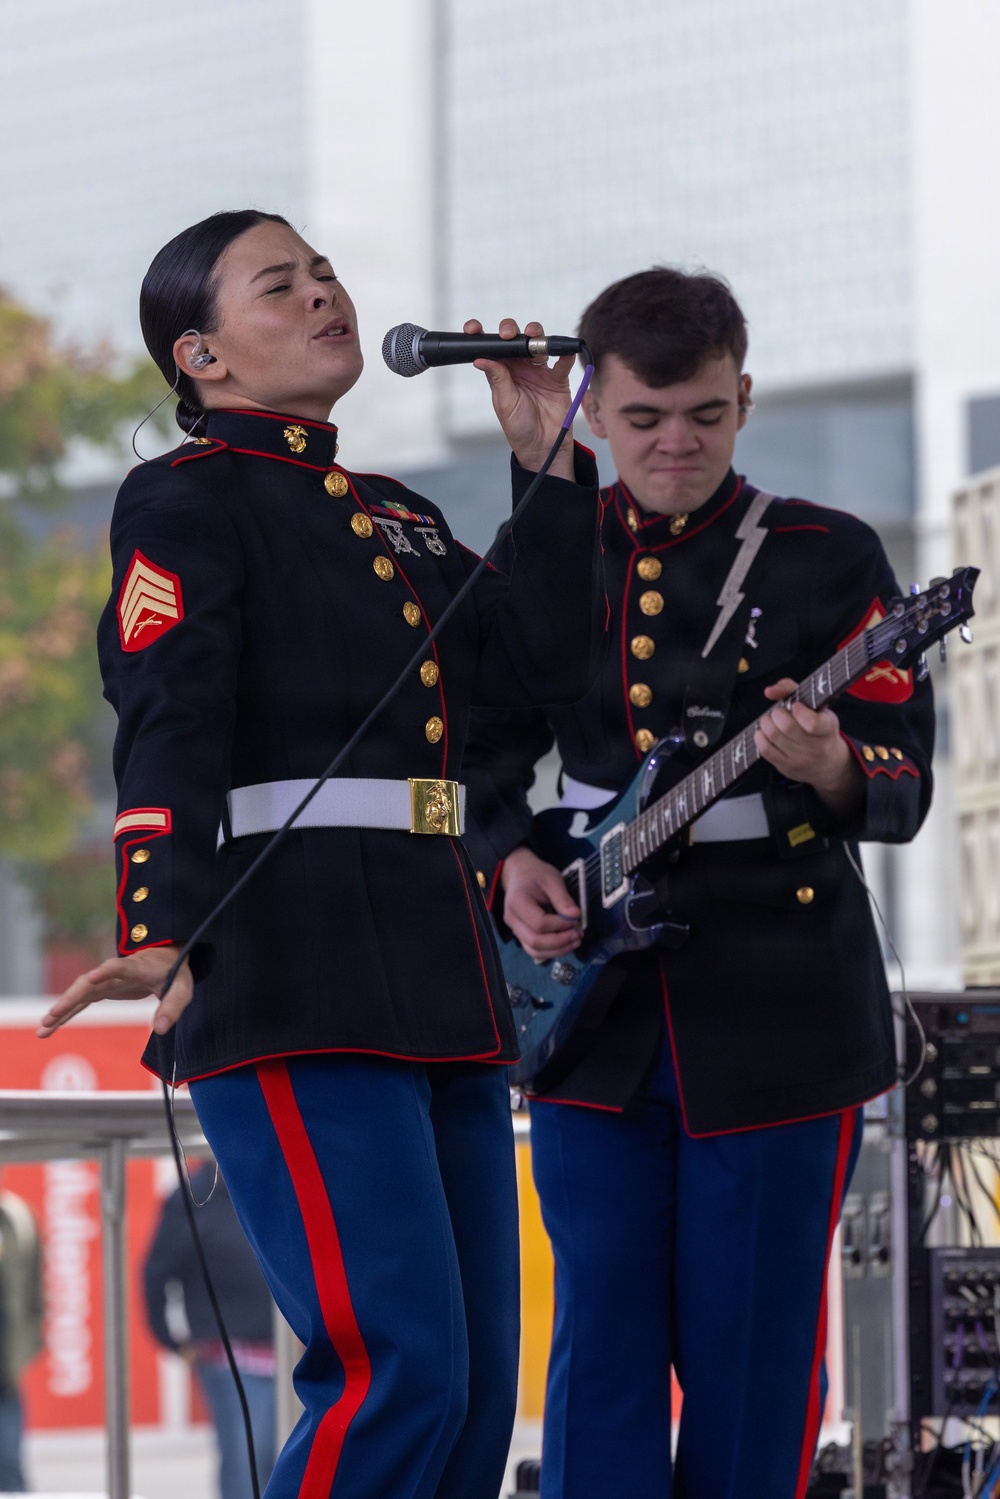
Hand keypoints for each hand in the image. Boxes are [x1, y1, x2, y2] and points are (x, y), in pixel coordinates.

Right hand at [36, 944, 193, 1039]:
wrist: (165, 959)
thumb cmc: (175, 973)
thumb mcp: (182, 990)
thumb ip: (172, 1008)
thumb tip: (160, 1030)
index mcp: (138, 968)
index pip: (120, 967)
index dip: (107, 972)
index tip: (92, 977)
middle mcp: (116, 973)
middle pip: (89, 984)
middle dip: (71, 998)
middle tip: (53, 1014)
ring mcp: (105, 980)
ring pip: (78, 993)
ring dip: (61, 1009)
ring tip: (43, 1028)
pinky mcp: (101, 989)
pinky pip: (79, 1002)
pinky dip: (65, 1014)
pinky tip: (49, 1027)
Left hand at [466, 318, 575, 479]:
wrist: (542, 446)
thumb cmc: (518, 427)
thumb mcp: (504, 403)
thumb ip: (497, 378)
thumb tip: (479, 359)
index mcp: (502, 371)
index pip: (491, 348)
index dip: (481, 334)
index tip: (473, 329)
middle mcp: (520, 367)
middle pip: (515, 339)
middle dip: (511, 330)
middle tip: (508, 334)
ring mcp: (539, 371)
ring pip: (538, 344)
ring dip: (536, 335)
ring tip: (534, 336)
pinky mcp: (557, 379)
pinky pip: (562, 362)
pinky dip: (564, 354)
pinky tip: (563, 351)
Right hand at [501, 845, 581, 959]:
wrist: (519, 873)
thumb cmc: (535, 874)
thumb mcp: (552, 880)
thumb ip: (563, 898)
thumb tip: (576, 915)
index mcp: (517, 902)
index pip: (539, 923)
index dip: (560, 925)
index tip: (575, 919)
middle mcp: (512, 919)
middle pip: (535, 941)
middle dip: (560, 942)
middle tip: (579, 935)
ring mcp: (514, 929)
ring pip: (534, 950)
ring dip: (557, 950)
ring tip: (575, 942)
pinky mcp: (520, 934)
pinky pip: (533, 950)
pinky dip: (550, 951)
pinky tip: (565, 945)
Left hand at [755, 677, 862, 817]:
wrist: (828, 763)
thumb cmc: (819, 728)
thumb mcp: (816, 706)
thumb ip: (792, 690)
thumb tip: (769, 691)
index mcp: (828, 728)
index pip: (812, 723)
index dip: (799, 711)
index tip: (796, 706)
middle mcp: (817, 747)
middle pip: (786, 727)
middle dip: (777, 713)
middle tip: (778, 712)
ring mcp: (801, 760)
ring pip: (773, 737)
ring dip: (766, 723)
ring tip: (771, 720)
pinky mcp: (787, 768)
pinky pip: (765, 750)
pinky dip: (760, 737)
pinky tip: (764, 732)